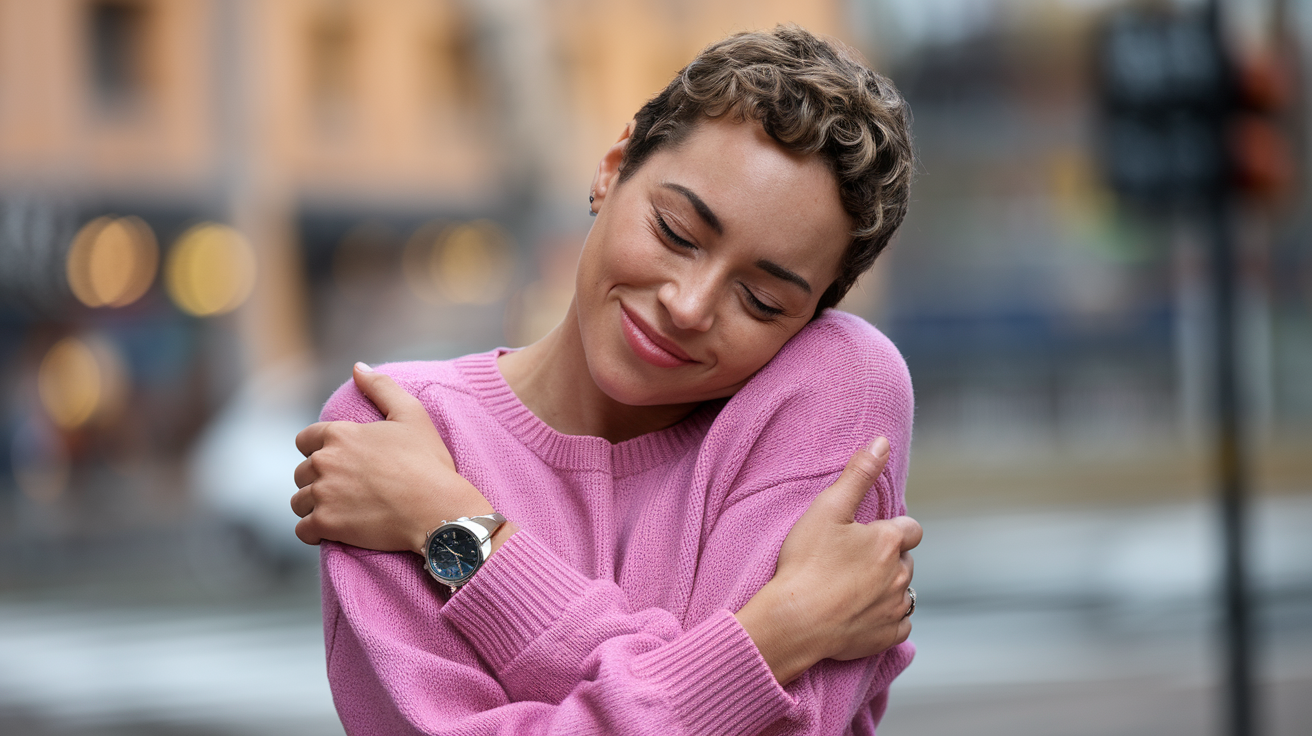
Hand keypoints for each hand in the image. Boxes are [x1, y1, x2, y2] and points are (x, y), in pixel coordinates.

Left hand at [290, 363, 513, 554]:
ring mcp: (324, 494)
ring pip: (300, 502)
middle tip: (346, 489)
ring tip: (341, 510)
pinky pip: (303, 530)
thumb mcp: (411, 414)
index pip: (305, 440)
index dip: (319, 451)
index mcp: (340, 434)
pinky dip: (315, 532)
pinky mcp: (327, 524)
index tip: (340, 462)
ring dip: (314, 507)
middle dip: (318, 480)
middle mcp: (325, 462)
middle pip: (301, 473)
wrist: (437, 508)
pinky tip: (334, 530)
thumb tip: (358, 367)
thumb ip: (381, 387)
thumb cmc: (428, 462)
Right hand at [735, 437, 921, 684]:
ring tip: (855, 586)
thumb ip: (858, 474)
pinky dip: (886, 618)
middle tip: (853, 560)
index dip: (893, 529)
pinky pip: (899, 624)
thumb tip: (882, 442)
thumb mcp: (827, 508)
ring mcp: (895, 608)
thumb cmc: (806, 563)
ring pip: (903, 592)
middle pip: (906, 561)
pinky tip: (862, 613)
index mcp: (889, 542)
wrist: (793, 621)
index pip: (911, 529)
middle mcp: (900, 575)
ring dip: (888, 587)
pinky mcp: (887, 636)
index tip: (870, 534)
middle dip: (888, 558)